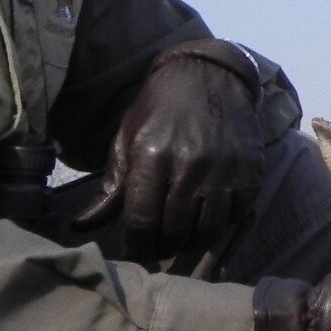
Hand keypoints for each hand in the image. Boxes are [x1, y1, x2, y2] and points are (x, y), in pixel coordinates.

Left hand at [74, 40, 264, 258]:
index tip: (133, 254)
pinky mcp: (250, 172)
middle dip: (160, 247)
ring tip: (179, 240)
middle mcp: (190, 165)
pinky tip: (204, 222)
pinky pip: (234, 217)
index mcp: (152, 157)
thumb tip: (81, 226)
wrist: (207, 76)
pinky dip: (218, 227)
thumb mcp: (127, 141)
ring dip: (189, 242)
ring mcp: (224, 170)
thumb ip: (110, 188)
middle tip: (155, 250)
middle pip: (173, 230)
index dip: (135, 246)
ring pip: (206, 229)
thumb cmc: (159, 110)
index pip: (141, 221)